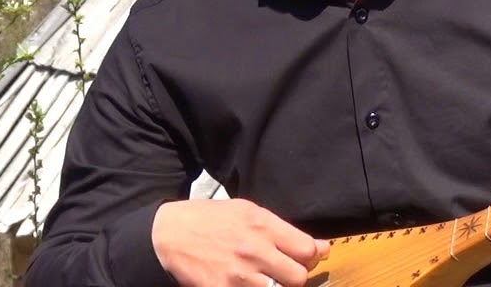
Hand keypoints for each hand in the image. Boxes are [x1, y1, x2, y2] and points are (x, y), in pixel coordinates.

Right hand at [152, 199, 328, 286]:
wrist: (170, 234)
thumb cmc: (213, 219)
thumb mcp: (249, 212)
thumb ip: (284, 230)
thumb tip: (319, 248)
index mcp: (263, 226)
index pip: (308, 251)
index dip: (313, 256)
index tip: (309, 257)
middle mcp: (254, 251)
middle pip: (298, 277)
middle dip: (297, 275)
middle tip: (288, 270)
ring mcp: (238, 276)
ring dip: (277, 286)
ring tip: (267, 277)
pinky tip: (250, 284)